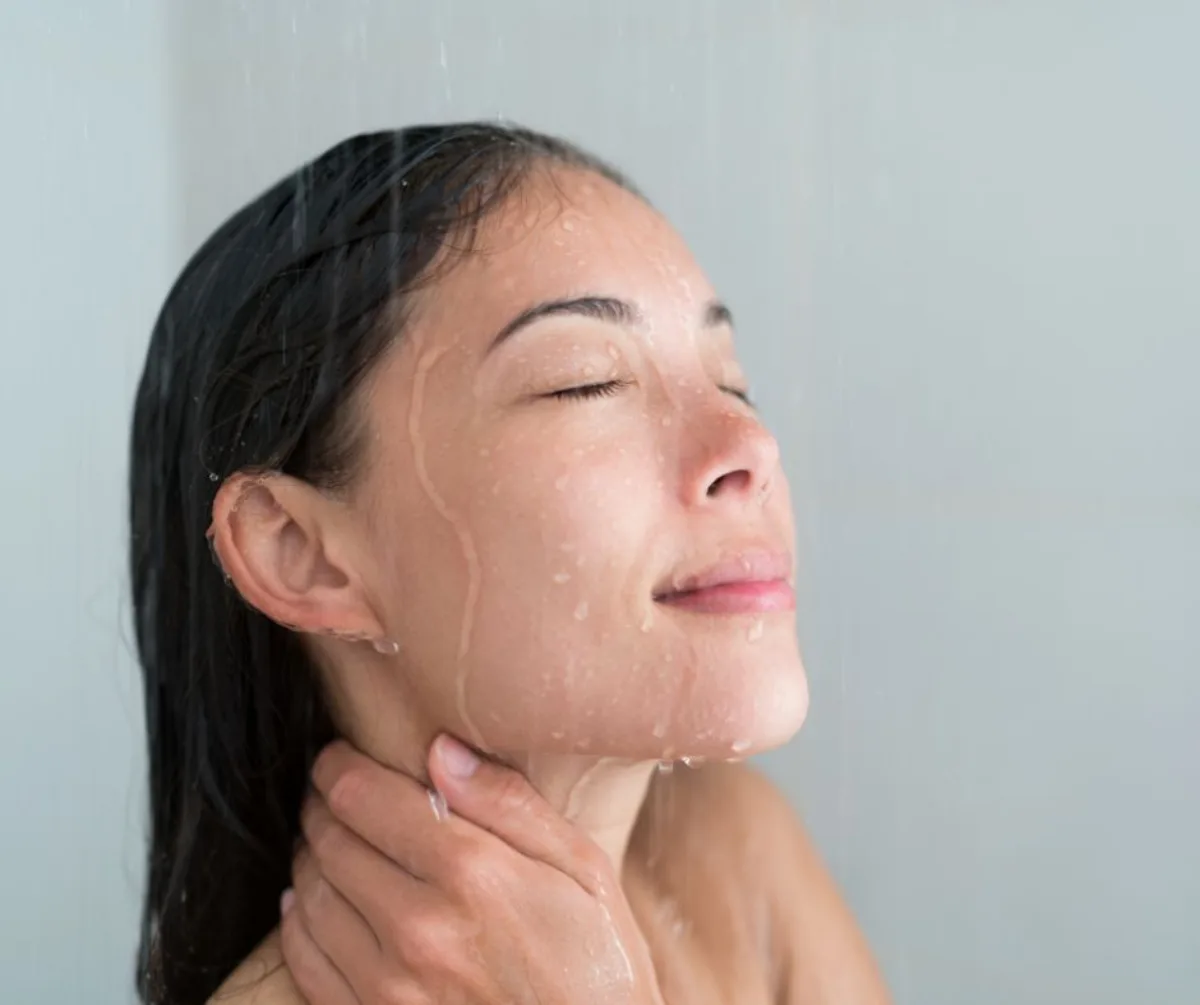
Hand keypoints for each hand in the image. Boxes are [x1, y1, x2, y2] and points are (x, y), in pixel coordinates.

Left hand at [279, 735, 664, 1004]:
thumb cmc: (598, 966)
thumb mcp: (583, 870)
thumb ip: (509, 804)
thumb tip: (440, 751)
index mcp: (471, 873)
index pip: (362, 796)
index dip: (338, 766)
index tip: (339, 757)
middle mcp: (420, 927)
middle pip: (330, 840)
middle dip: (323, 806)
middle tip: (334, 794)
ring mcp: (389, 986)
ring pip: (310, 895)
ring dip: (310, 858)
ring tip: (328, 842)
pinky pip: (304, 961)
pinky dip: (298, 922)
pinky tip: (313, 904)